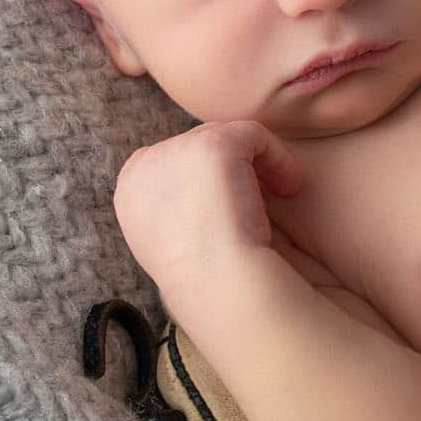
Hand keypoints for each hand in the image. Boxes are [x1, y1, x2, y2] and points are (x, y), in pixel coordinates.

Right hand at [113, 120, 304, 283]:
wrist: (219, 285)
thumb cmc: (207, 278)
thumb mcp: (173, 241)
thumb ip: (177, 208)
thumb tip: (201, 195)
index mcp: (130, 189)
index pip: (173, 162)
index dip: (208, 178)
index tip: (233, 206)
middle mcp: (145, 164)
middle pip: (199, 144)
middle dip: (234, 168)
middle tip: (259, 202)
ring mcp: (177, 150)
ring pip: (227, 137)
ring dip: (257, 165)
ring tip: (280, 196)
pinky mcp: (213, 145)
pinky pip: (253, 134)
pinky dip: (278, 157)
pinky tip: (290, 188)